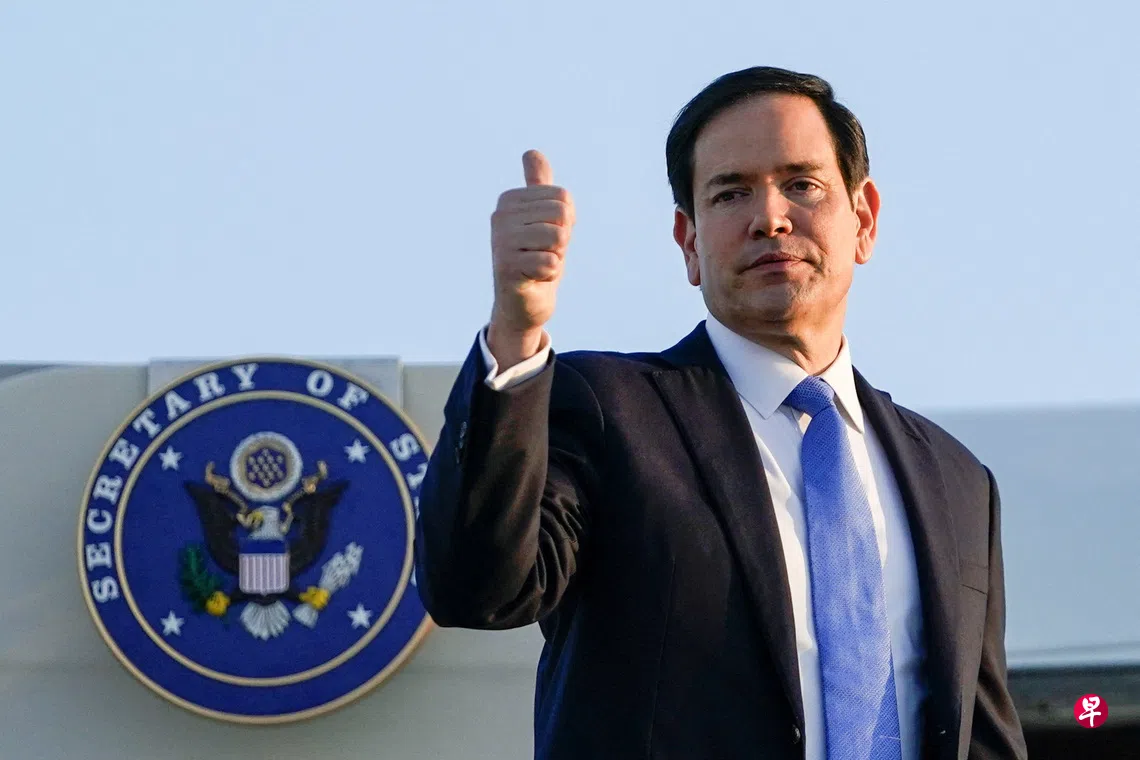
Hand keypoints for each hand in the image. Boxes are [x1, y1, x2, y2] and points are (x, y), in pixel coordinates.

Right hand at [487, 150, 574, 366]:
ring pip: (557, 237)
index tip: (546, 237)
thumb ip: (538, 185)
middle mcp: (500, 216)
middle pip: (562, 214)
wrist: (522, 304)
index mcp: (509, 200)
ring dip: (556, 257)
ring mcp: (501, 242)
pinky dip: (549, 274)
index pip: (563, 198)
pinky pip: (551, 263)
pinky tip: (534, 279)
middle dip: (562, 240)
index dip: (565, 222)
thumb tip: (530, 152)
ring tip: (539, 264)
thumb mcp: (541, 218)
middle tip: (544, 253)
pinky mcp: (506, 268)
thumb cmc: (535, 257)